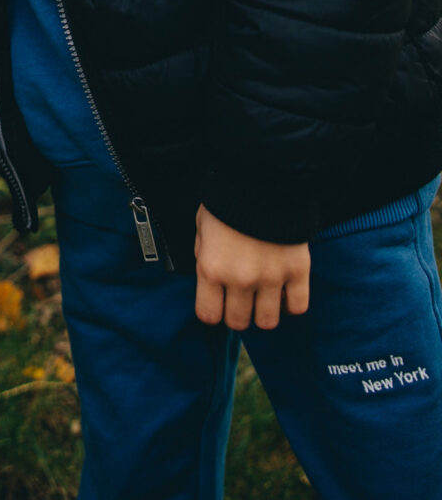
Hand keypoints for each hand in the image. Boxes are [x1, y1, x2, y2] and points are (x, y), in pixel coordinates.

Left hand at [194, 204, 309, 330]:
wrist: (261, 177)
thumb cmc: (227, 200)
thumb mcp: (201, 227)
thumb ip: (204, 256)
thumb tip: (210, 281)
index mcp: (212, 268)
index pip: (208, 315)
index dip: (213, 311)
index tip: (217, 303)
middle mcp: (240, 279)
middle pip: (239, 322)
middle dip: (238, 313)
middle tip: (241, 298)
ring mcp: (271, 277)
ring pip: (268, 322)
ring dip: (264, 312)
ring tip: (263, 296)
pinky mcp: (298, 271)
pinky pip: (298, 307)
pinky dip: (291, 304)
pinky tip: (284, 291)